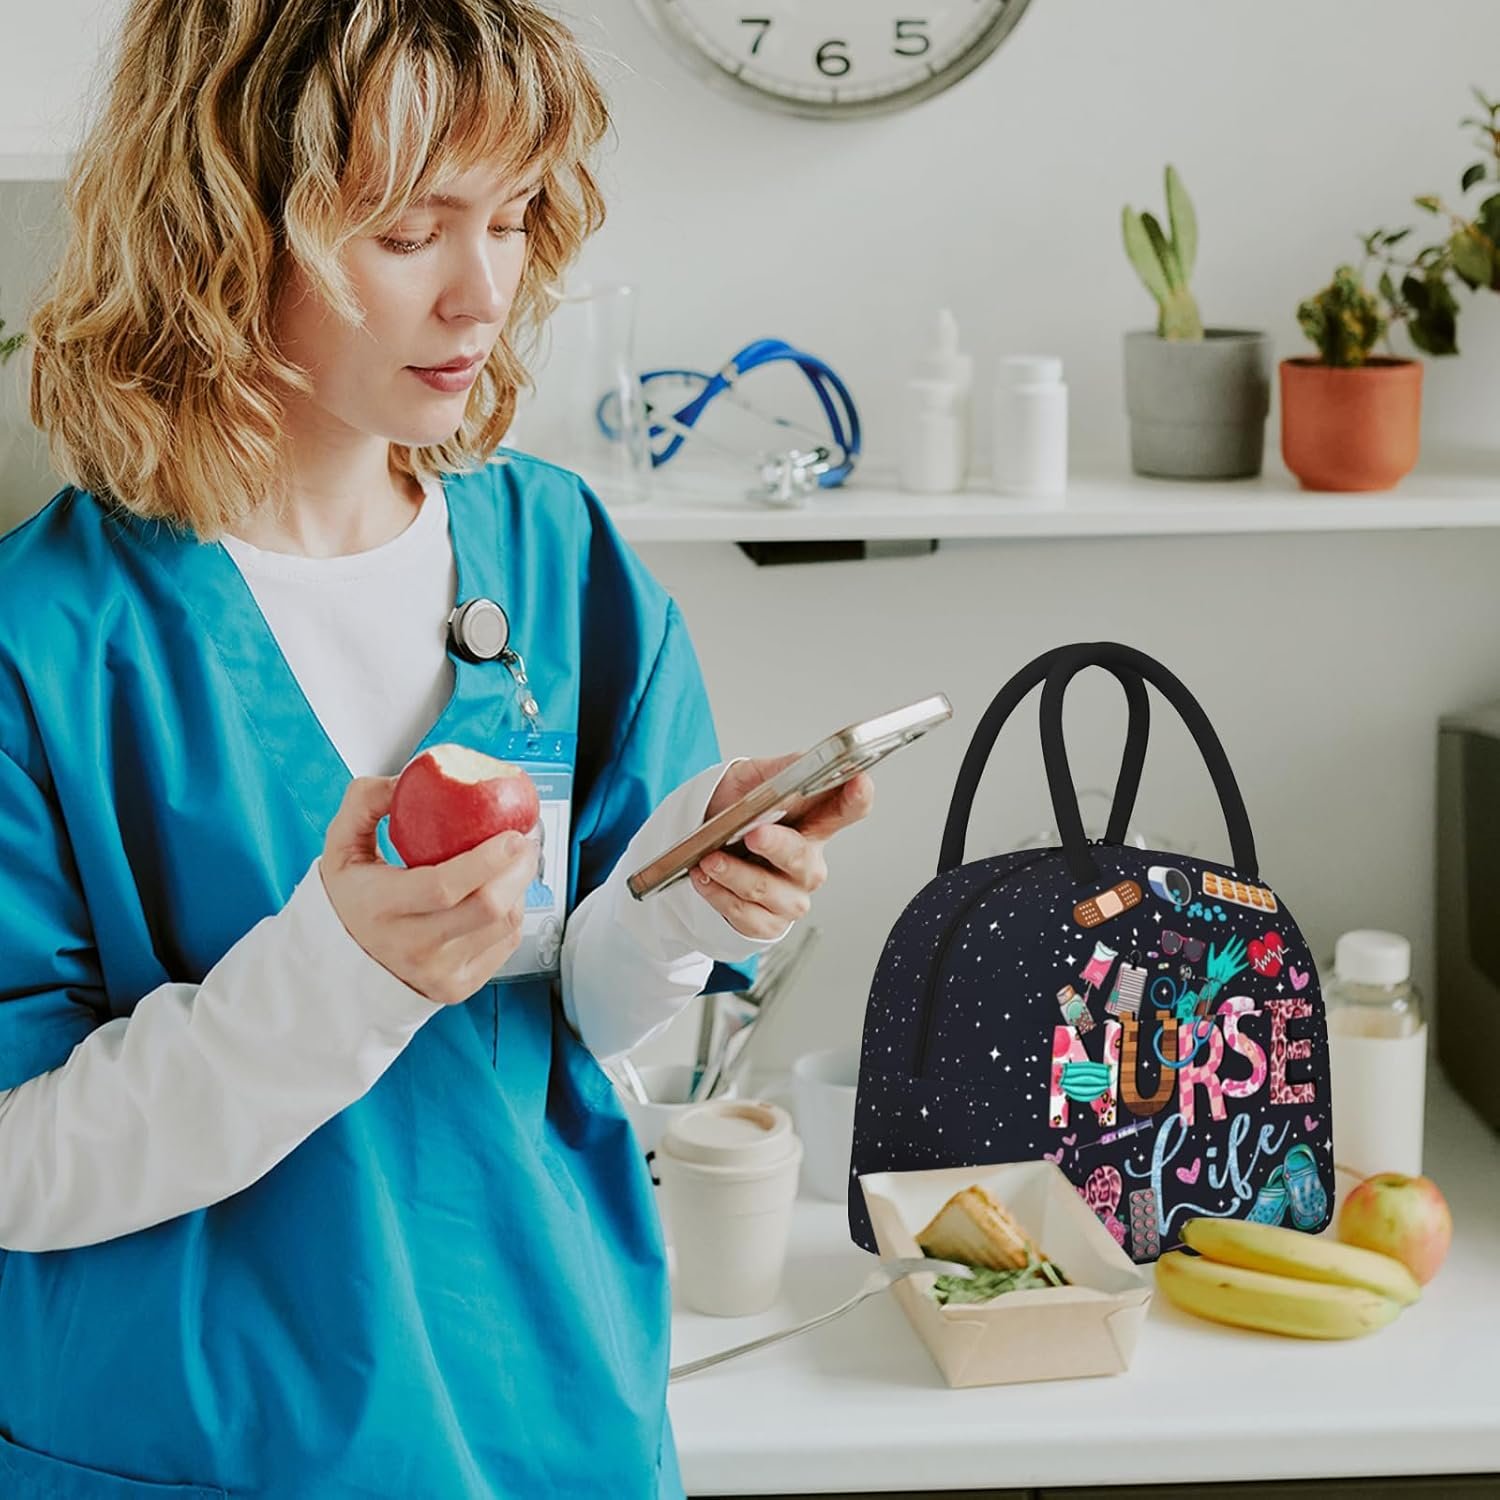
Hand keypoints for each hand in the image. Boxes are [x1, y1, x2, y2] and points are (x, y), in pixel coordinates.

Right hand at [320, 776, 539, 1006]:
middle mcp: (412, 946)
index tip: (511, 834)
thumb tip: (405, 779)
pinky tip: (505, 892)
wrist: (340, 965)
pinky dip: (514, 912)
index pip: (444, 887)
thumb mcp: (340, 847)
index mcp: (381, 908)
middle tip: (526, 840)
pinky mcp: (459, 986)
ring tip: (516, 862)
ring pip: (504, 925)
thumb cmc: (349, 901)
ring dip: (521, 887)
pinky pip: (505, 944)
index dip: (487, 859)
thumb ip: (364, 802)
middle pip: (487, 908)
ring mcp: (438, 972)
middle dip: (519, 868)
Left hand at [689, 754, 874, 939]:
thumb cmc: (734, 813)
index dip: (857, 798)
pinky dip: (721, 896)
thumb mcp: (752, 779)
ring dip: (735, 874)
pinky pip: (747, 917)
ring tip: (710, 859)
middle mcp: (808, 864)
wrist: (701, 847)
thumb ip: (780, 770)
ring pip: (768, 891)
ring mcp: (790, 897)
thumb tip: (805, 760)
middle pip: (803, 859)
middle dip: (777, 846)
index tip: (858, 782)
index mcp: (814, 824)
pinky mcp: (767, 923)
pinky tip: (705, 879)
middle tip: (753, 833)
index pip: (848, 809)